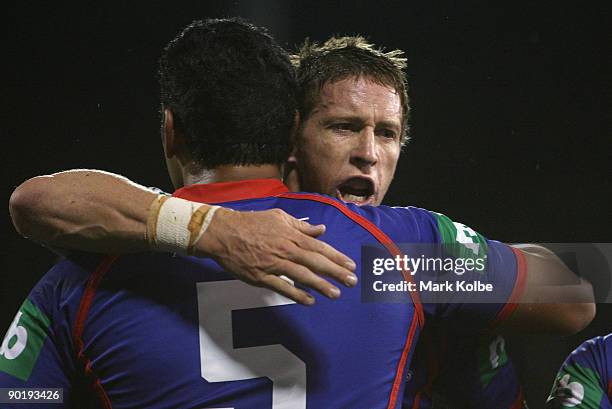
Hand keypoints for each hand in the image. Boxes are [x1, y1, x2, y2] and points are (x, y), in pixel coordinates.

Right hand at [197, 207, 356, 304]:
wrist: (224, 232)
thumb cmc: (252, 223)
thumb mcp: (279, 217)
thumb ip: (302, 226)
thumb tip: (321, 229)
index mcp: (291, 235)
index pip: (320, 247)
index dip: (336, 257)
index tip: (350, 265)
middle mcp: (286, 249)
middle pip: (315, 262)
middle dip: (335, 272)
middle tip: (352, 281)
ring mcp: (274, 264)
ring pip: (302, 275)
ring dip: (320, 285)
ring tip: (336, 294)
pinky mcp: (261, 276)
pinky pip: (282, 287)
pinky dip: (296, 294)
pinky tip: (310, 300)